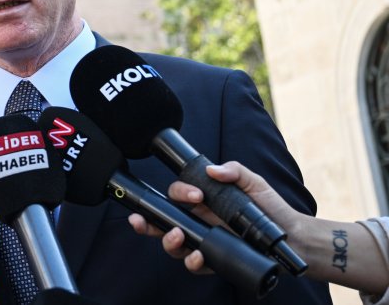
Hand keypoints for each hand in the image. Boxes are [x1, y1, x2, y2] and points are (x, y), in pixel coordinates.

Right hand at [127, 161, 300, 273]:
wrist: (292, 237)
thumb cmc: (272, 208)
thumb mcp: (254, 183)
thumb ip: (234, 170)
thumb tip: (212, 169)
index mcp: (203, 202)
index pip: (177, 195)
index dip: (178, 193)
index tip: (196, 196)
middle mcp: (200, 221)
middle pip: (164, 222)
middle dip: (146, 222)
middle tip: (140, 220)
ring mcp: (206, 241)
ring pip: (174, 245)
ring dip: (168, 242)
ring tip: (178, 237)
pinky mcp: (216, 261)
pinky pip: (195, 264)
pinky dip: (192, 262)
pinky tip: (198, 256)